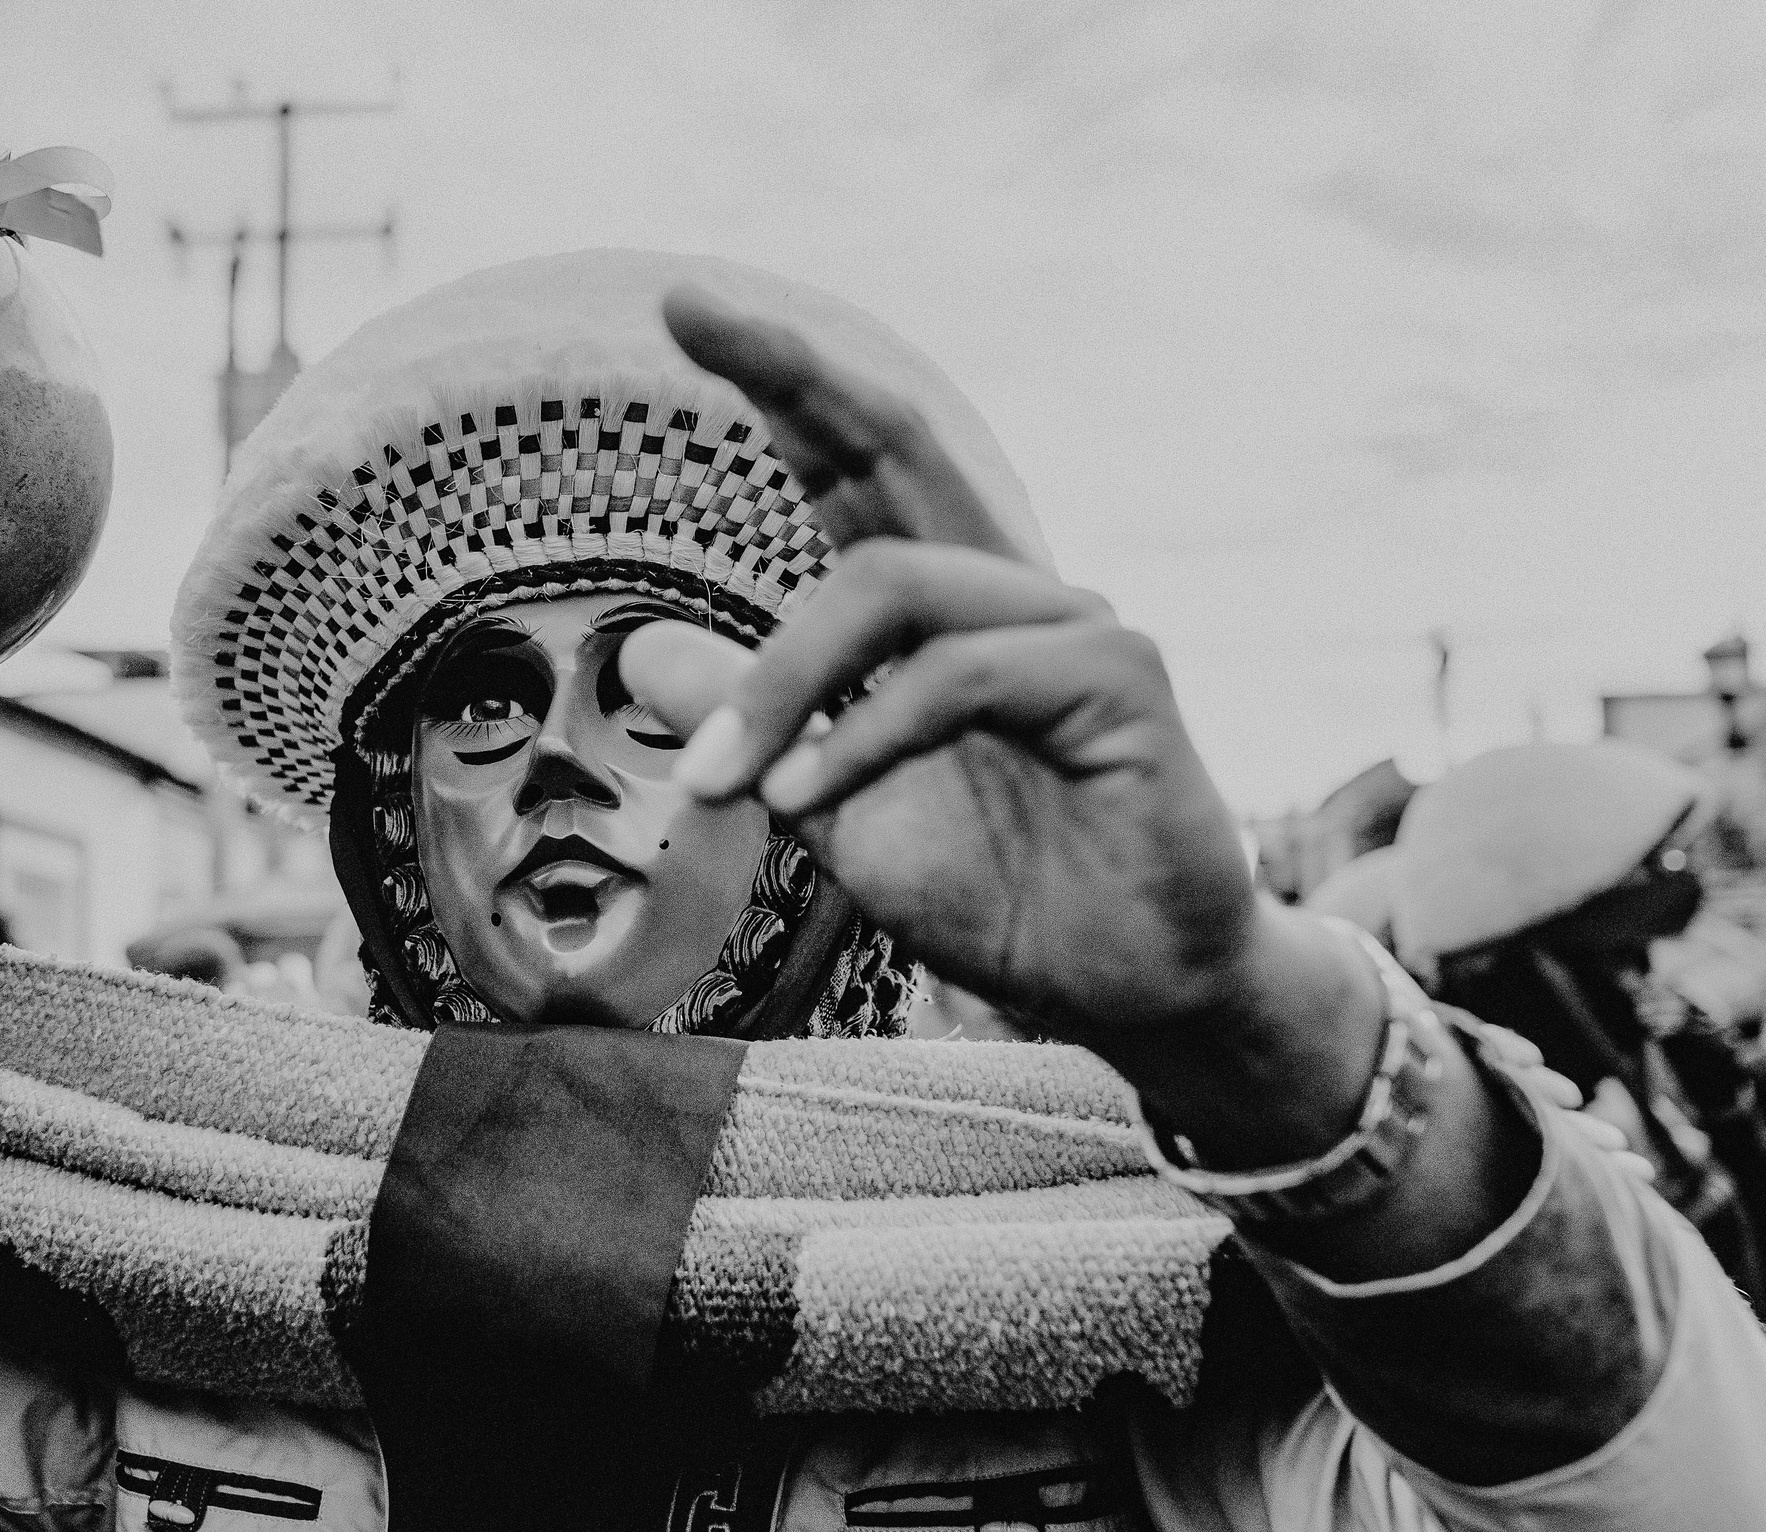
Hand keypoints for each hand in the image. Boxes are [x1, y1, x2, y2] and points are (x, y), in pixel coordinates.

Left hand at [626, 287, 1386, 1163]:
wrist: (1124, 994)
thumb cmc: (1000, 896)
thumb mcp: (832, 808)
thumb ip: (755, 723)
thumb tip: (641, 649)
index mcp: (940, 612)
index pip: (854, 472)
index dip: (781, 388)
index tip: (686, 305)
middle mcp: (1010, 590)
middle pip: (898, 444)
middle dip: (790, 372)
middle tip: (688, 303)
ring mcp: (1073, 622)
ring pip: (892, 584)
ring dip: (782, 684)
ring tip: (714, 786)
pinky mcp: (1119, 678)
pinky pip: (957, 674)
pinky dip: (862, 734)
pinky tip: (803, 798)